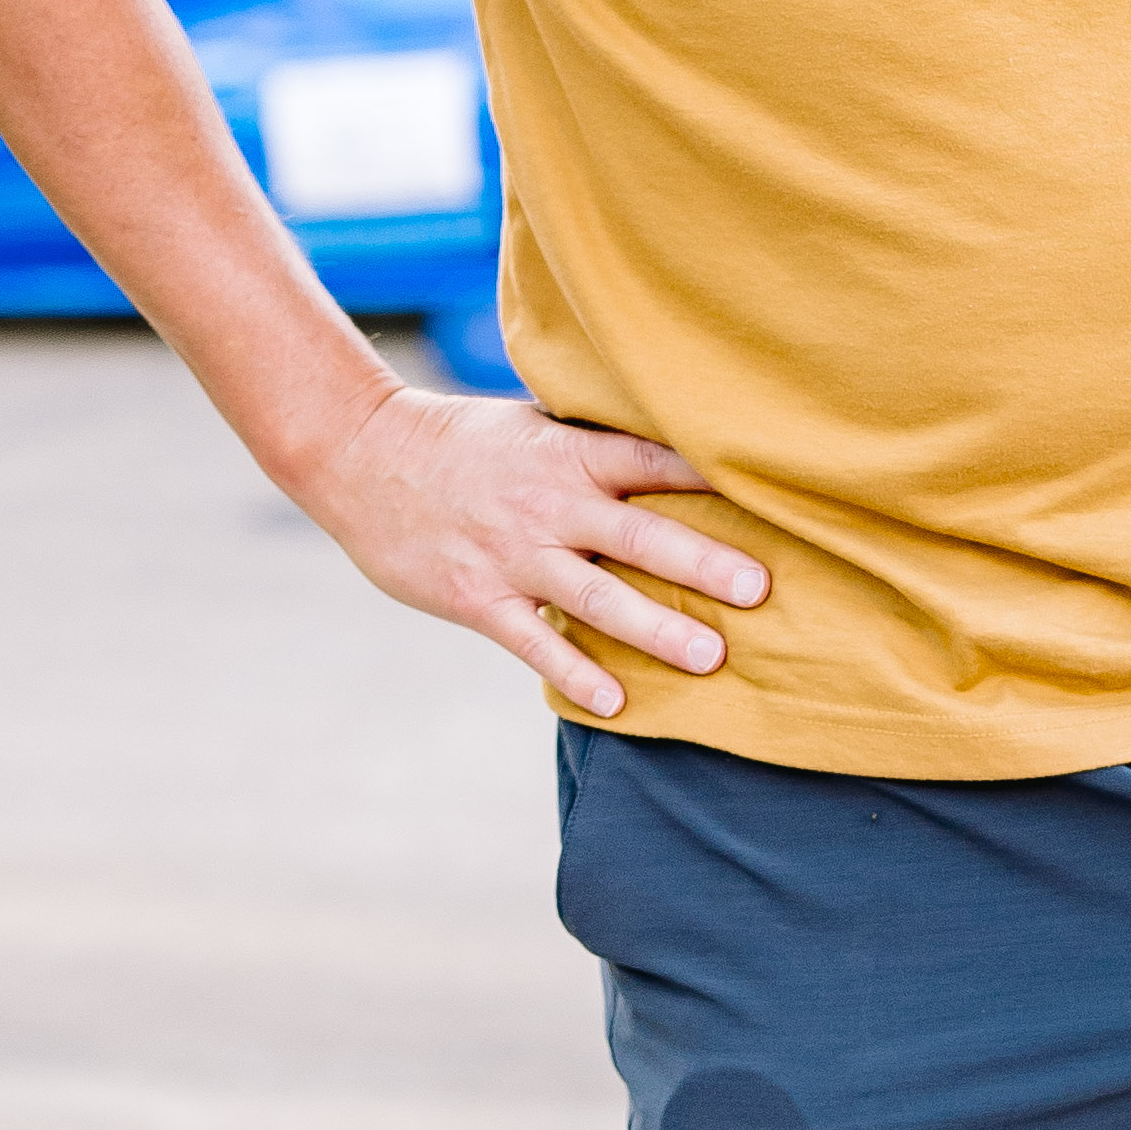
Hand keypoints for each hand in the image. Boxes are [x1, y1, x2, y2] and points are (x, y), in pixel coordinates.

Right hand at [303, 384, 767, 718]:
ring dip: (655, 629)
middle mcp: (549, 504)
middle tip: (761, 589)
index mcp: (569, 455)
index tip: (768, 494)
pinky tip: (616, 703)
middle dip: (702, 563)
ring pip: (596, 597)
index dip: (709, 478)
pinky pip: (535, 642)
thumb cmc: (462, 442)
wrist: (362, 456)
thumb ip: (594, 448)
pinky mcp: (479, 598)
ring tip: (712, 657)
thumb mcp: (531, 426)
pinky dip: (575, 673)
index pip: (652, 463)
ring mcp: (514, 555)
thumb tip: (674, 453)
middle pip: (638, 536)